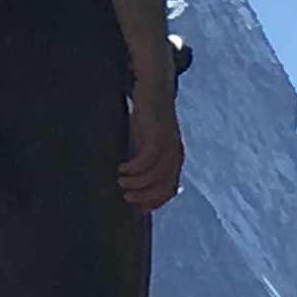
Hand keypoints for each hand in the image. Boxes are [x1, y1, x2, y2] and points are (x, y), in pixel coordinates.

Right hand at [117, 70, 185, 209]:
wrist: (154, 88)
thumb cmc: (149, 118)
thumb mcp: (149, 142)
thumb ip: (147, 160)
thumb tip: (135, 181)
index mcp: (175, 159)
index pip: (169, 190)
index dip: (154, 202)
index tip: (137, 207)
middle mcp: (175, 155)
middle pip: (163, 186)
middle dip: (144, 196)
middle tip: (126, 196)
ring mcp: (168, 145)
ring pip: (155, 175)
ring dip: (136, 183)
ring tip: (121, 182)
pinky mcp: (157, 135)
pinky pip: (146, 159)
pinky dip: (134, 168)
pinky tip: (122, 168)